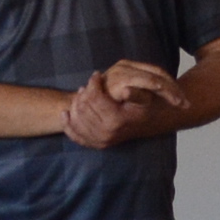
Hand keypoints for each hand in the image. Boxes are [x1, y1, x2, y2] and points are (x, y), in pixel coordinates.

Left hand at [60, 67, 175, 149]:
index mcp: (116, 120)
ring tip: (83, 93)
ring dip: (76, 103)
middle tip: (90, 84)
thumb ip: (136, 94)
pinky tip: (66, 113)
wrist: (153, 123)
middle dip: (84, 92)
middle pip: (83, 107)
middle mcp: (106, 133)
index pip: (94, 97)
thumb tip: (125, 91)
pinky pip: (74, 135)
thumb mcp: (146, 98)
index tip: (96, 74)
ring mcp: (100, 141)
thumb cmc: (149, 106)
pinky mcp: (96, 144)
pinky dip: (68, 123)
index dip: (93, 82)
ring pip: (76, 117)